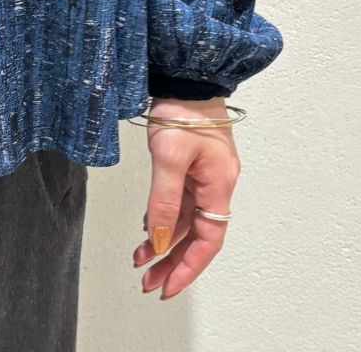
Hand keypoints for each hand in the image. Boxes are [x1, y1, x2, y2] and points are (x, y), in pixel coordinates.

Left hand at [133, 96, 240, 299]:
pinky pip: (179, 200)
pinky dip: (164, 216)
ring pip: (186, 219)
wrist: (186, 73)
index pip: (208, 240)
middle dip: (173, 261)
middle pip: (197, 234)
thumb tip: (160, 239)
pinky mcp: (191, 162)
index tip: (168, 286)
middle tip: (149, 282)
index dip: (188, 267)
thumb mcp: (169, 154)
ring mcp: (203, 173)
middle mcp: (215, 183)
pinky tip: (149, 227)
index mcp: (218, 185)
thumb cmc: (183, 108)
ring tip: (142, 259)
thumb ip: (164, 199)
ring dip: (165, 240)